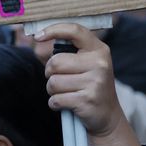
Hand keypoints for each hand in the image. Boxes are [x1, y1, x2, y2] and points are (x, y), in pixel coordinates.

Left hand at [33, 23, 127, 137]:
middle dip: (50, 73)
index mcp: (99, 50)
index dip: (53, 30)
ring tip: (67, 92)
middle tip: (62, 80)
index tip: (38, 36)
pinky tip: (67, 104)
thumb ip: (69, 51)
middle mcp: (99, 64)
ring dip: (53, 91)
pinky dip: (55, 104)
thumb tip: (39, 38)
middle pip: (55, 62)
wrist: (108, 115)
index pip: (75, 31)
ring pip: (53, 82)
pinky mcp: (87, 101)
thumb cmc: (90, 85)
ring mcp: (95, 83)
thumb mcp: (87, 63)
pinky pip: (56, 99)